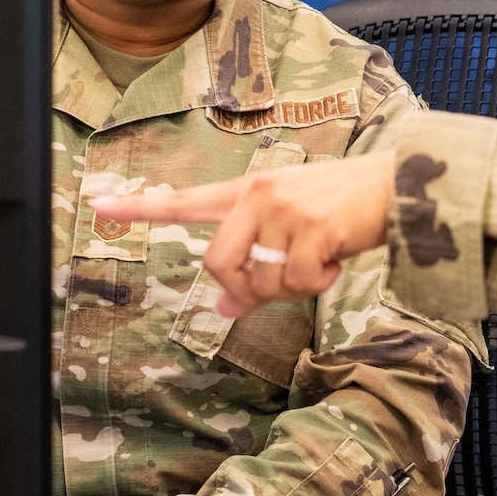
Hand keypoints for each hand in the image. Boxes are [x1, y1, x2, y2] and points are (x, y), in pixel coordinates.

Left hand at [91, 150, 395, 316]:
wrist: (396, 186)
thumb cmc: (343, 209)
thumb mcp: (293, 228)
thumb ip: (255, 262)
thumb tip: (223, 309)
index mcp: (248, 191)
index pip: (185, 200)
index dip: (140, 208)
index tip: (100, 207)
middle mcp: (258, 195)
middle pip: (217, 261)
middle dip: (244, 288)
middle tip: (280, 285)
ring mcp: (283, 209)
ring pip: (260, 280)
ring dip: (290, 289)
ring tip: (318, 265)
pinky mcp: (310, 227)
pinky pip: (297, 282)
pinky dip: (318, 284)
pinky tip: (335, 260)